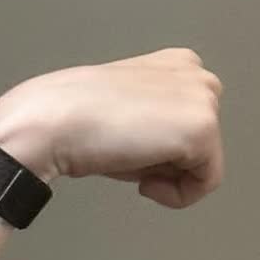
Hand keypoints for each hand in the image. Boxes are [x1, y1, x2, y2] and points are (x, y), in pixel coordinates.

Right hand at [0, 48, 223, 208]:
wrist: (53, 122)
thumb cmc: (78, 119)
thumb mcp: (132, 111)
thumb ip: (162, 120)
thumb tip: (174, 153)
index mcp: (177, 63)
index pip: (192, 122)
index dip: (163, 147)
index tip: (129, 142)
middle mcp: (196, 74)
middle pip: (204, 143)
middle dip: (171, 159)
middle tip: (128, 152)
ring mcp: (203, 100)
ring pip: (205, 163)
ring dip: (169, 175)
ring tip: (131, 157)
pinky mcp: (203, 129)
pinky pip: (206, 183)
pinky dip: (176, 196)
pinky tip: (143, 181)